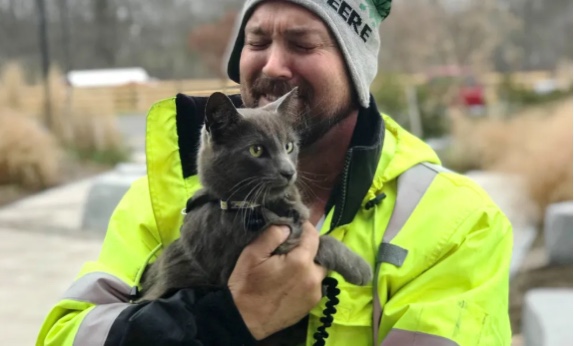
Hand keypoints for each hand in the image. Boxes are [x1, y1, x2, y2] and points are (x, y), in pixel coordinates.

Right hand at [228, 222, 325, 339]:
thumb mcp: (253, 254)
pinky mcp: (312, 304)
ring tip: (290, 265)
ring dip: (308, 264)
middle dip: (307, 247)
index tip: (294, 226)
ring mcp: (315, 292)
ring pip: (318, 269)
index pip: (313, 235)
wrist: (244, 319)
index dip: (305, 227)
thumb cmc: (246, 285)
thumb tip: (288, 225)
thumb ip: (273, 235)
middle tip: (290, 248)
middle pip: (319, 253)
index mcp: (300, 262)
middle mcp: (313, 277)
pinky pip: (314, 284)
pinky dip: (307, 278)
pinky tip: (291, 281)